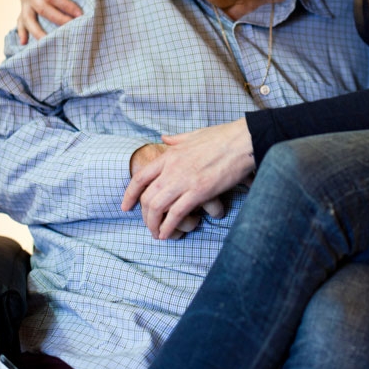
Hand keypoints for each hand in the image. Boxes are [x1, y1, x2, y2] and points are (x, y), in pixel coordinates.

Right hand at [17, 0, 81, 43]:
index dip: (65, 5)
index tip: (81, 13)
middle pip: (42, 9)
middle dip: (59, 19)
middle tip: (76, 28)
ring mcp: (24, 0)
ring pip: (28, 19)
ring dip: (39, 32)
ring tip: (52, 43)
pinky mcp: (24, 7)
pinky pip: (21, 21)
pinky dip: (22, 32)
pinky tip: (24, 43)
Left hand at [121, 118, 254, 239]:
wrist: (242, 140)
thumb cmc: (222, 137)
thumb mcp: (193, 134)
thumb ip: (176, 139)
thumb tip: (164, 138)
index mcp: (170, 155)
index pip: (140, 178)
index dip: (129, 195)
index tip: (126, 207)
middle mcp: (172, 168)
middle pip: (147, 197)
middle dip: (144, 216)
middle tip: (149, 225)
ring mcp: (184, 181)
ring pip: (157, 207)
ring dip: (153, 224)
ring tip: (157, 234)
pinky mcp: (199, 191)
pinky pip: (177, 214)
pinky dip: (169, 227)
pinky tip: (168, 234)